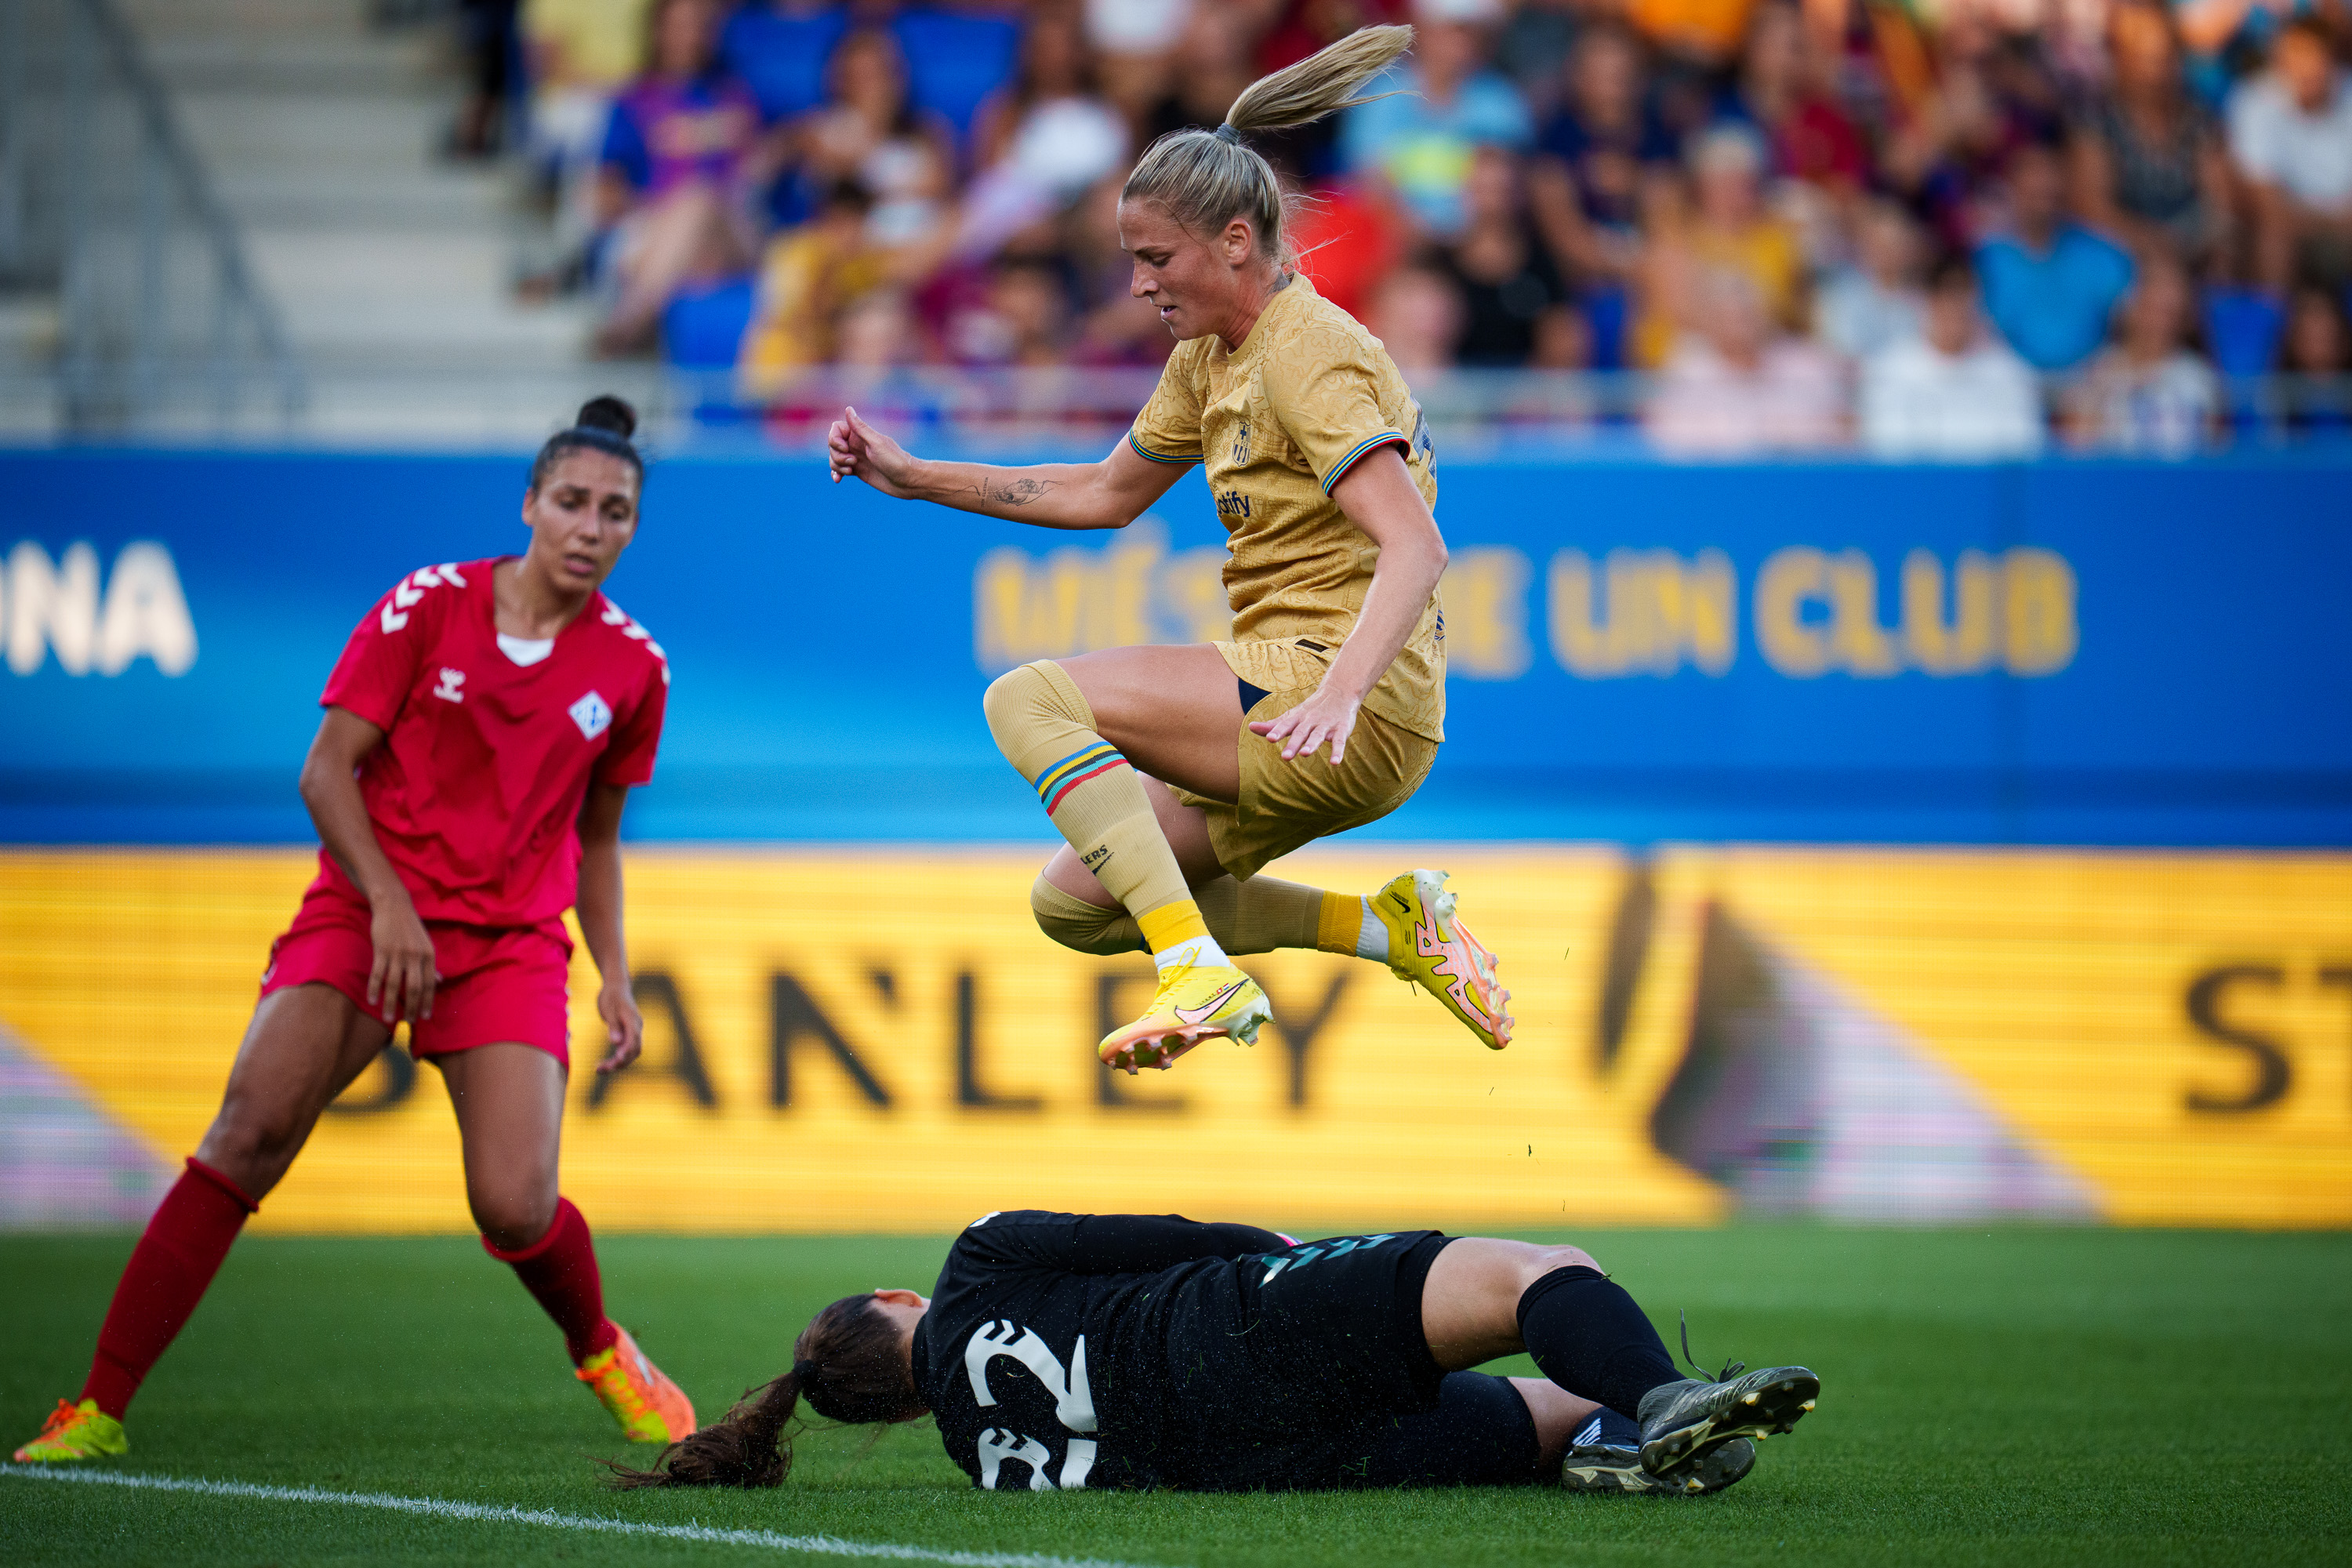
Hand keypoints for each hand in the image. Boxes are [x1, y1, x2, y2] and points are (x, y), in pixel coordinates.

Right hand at [366, 894, 437, 1025]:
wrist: (394, 906)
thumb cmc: (410, 928)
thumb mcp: (426, 944)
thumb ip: (431, 964)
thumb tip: (439, 981)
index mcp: (429, 955)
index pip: (430, 984)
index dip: (427, 1002)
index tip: (424, 1016)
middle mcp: (416, 956)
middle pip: (414, 988)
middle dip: (412, 1007)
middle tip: (408, 1022)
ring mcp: (398, 954)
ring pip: (394, 985)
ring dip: (391, 1004)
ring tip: (388, 1019)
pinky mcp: (382, 950)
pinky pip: (378, 974)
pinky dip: (375, 989)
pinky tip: (372, 1001)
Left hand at [595, 974, 643, 1075]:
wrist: (616, 987)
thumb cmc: (610, 996)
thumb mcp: (608, 1009)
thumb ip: (613, 1026)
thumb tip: (616, 1043)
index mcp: (633, 1020)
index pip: (633, 1039)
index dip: (627, 1051)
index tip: (617, 1060)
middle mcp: (636, 1027)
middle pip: (633, 1050)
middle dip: (620, 1062)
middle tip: (601, 1070)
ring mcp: (634, 1031)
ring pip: (630, 1052)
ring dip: (618, 1063)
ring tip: (600, 1070)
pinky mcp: (628, 1034)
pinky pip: (626, 1049)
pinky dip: (617, 1058)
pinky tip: (605, 1064)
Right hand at [825, 406, 920, 496]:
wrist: (907, 481)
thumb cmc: (895, 461)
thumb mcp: (876, 443)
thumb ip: (860, 428)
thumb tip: (848, 408)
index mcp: (861, 434)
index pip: (836, 429)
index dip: (834, 438)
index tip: (845, 448)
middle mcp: (856, 444)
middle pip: (833, 445)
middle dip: (837, 455)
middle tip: (853, 462)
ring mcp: (856, 458)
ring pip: (834, 458)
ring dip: (837, 465)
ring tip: (851, 471)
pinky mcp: (857, 471)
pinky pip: (840, 470)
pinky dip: (836, 473)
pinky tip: (838, 479)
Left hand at [1250, 682, 1361, 764]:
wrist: (1339, 692)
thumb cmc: (1311, 709)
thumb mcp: (1292, 716)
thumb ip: (1273, 725)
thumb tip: (1250, 727)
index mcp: (1298, 718)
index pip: (1286, 724)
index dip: (1278, 731)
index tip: (1270, 738)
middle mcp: (1310, 721)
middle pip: (1301, 733)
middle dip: (1293, 744)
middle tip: (1285, 757)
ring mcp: (1326, 725)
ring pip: (1318, 735)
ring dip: (1311, 744)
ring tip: (1305, 754)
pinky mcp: (1341, 729)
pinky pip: (1339, 742)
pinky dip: (1338, 752)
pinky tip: (1335, 763)